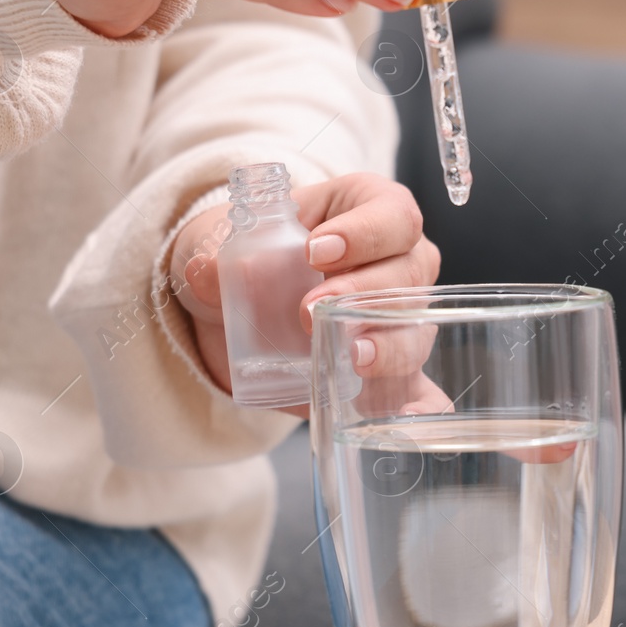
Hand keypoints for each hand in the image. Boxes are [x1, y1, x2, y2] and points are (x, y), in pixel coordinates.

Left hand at [171, 172, 440, 416]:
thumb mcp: (233, 243)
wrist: (248, 304)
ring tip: (351, 357)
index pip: (392, 215)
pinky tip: (409, 416)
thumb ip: (216, 255)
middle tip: (310, 310)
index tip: (313, 251)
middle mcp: (403, 261)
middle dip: (363, 292)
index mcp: (372, 210)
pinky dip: (420, 404)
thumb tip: (204, 269)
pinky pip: (421, 388)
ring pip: (415, 328)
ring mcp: (404, 318)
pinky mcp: (393, 369)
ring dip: (387, 344)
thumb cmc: (259, 255)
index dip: (364, 233)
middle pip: (410, 272)